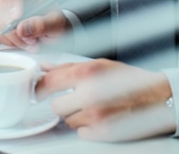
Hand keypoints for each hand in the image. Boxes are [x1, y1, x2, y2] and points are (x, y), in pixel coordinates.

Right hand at [0, 0, 69, 51]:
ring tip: (30, 41)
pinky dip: (9, 41)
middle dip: (17, 29)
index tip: (17, 16)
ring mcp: (2, 4)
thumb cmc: (55, 19)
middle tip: (33, 39)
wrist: (52, 27)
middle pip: (4, 6)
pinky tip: (22, 41)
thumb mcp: (57, 22)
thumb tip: (22, 29)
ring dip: (14, 38)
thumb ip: (43, 24)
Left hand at [37, 59, 175, 140]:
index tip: (39, 92)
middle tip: (73, 100)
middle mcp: (90, 94)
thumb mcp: (98, 64)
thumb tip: (43, 67)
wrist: (158, 97)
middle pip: (55, 107)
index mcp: (86, 73)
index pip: (48, 83)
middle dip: (62, 104)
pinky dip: (87, 128)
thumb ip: (67, 67)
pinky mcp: (105, 132)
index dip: (40, 88)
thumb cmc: (128, 79)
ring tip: (93, 107)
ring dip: (76, 116)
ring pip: (68, 121)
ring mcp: (97, 115)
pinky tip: (100, 118)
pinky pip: (82, 132)